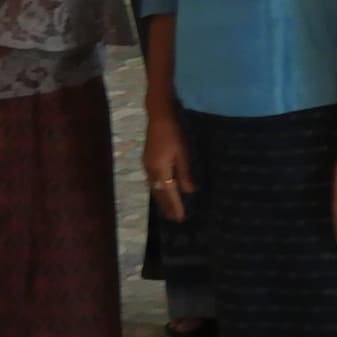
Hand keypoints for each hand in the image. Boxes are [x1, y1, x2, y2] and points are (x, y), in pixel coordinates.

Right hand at [143, 106, 192, 220]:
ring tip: (168, 209)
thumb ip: (185, 173)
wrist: (159, 117)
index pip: (169, 193)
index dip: (175, 206)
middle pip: (159, 193)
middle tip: (174, 218)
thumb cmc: (174, 133)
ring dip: (161, 199)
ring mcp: (147, 165)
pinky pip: (152, 180)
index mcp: (160, 170)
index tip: (180, 218)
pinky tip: (161, 190)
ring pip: (154, 188)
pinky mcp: (147, 160)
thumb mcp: (183, 153)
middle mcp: (151, 171)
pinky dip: (158, 189)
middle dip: (167, 206)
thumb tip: (189, 192)